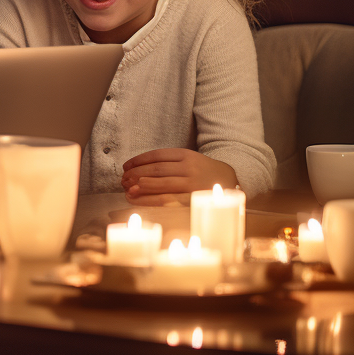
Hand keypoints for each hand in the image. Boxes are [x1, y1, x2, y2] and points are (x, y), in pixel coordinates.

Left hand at [121, 149, 236, 205]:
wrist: (230, 182)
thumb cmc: (202, 172)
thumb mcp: (188, 160)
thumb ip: (168, 163)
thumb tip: (138, 171)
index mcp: (186, 154)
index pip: (157, 155)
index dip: (138, 160)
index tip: (125, 166)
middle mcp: (189, 167)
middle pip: (156, 169)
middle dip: (136, 174)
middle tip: (122, 180)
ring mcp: (192, 183)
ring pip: (160, 184)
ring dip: (140, 187)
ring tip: (126, 189)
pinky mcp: (193, 199)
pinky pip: (167, 199)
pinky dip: (150, 200)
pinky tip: (138, 200)